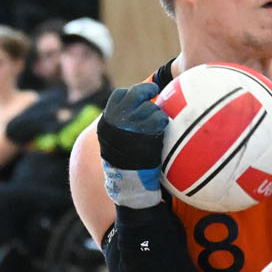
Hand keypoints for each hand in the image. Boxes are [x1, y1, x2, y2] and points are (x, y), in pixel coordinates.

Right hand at [98, 82, 167, 208]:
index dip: (131, 93)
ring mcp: (132, 123)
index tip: (141, 95)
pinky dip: (162, 122)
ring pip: (150, 107)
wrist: (127, 180)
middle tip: (154, 91)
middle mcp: (118, 119)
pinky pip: (159, 118)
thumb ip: (121, 121)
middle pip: (135, 94)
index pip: (119, 95)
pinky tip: (161, 131)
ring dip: (156, 114)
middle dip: (146, 90)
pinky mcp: (146, 130)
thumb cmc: (123, 162)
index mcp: (108, 120)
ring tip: (154, 127)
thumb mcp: (114, 138)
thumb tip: (134, 107)